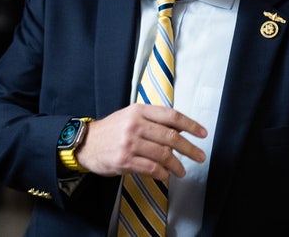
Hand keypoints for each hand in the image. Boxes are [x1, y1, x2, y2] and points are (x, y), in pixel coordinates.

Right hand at [77, 104, 206, 179]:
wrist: (86, 143)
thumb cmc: (112, 130)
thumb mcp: (131, 116)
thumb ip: (152, 120)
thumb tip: (180, 130)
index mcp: (140, 110)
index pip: (172, 116)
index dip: (190, 125)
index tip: (203, 134)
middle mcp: (135, 124)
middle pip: (171, 137)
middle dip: (190, 149)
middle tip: (200, 157)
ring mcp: (129, 143)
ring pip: (163, 155)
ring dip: (177, 165)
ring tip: (182, 171)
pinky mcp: (124, 160)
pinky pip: (151, 168)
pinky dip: (162, 174)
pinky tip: (166, 176)